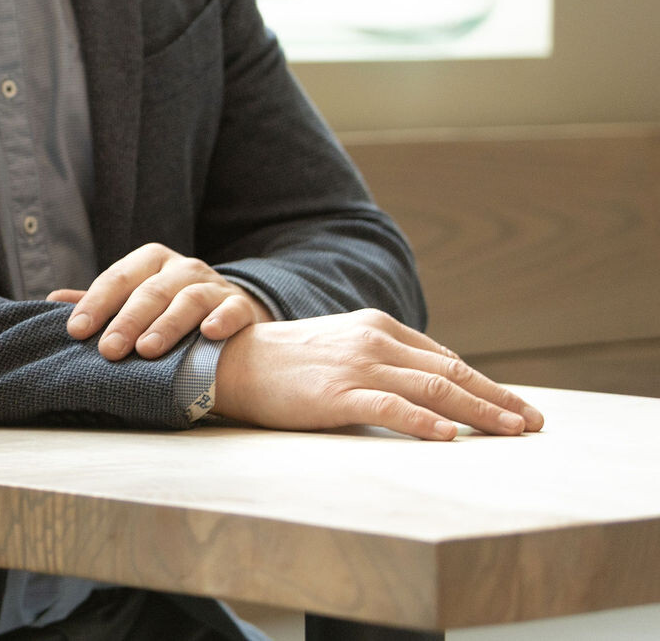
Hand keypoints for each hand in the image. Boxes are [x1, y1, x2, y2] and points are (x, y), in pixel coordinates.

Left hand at [47, 243, 271, 359]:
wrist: (231, 311)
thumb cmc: (169, 308)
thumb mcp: (134, 298)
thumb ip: (100, 301)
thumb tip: (50, 301)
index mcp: (149, 261)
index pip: (117, 278)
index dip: (95, 304)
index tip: (76, 331)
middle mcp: (181, 268)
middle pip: (150, 291)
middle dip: (127, 321)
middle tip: (109, 350)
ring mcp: (213, 285)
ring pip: (188, 300)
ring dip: (167, 325)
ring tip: (148, 350)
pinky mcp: (241, 306)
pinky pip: (233, 310)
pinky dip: (221, 320)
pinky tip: (208, 334)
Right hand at [213, 309, 546, 439]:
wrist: (229, 360)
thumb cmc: (284, 361)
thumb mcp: (340, 347)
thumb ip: (381, 359)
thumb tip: (426, 386)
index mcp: (377, 327)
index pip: (444, 359)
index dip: (486, 384)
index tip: (516, 407)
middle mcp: (373, 341)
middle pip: (450, 373)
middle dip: (498, 399)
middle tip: (534, 423)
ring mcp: (356, 366)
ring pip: (432, 390)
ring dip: (479, 412)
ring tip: (513, 431)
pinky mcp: (336, 394)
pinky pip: (390, 407)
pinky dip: (424, 422)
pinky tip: (449, 436)